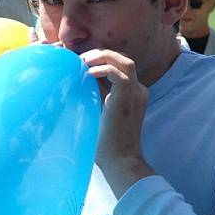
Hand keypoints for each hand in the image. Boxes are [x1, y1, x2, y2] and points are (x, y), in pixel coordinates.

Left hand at [81, 49, 153, 195]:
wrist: (119, 159)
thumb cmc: (106, 141)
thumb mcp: (99, 110)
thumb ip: (95, 94)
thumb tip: (76, 80)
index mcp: (133, 93)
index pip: (120, 66)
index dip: (101, 60)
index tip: (81, 63)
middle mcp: (138, 90)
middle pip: (124, 59)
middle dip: (101, 55)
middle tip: (81, 60)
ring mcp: (136, 93)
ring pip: (124, 61)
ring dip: (103, 58)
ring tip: (84, 62)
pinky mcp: (128, 98)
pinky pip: (119, 74)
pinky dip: (103, 69)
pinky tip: (88, 74)